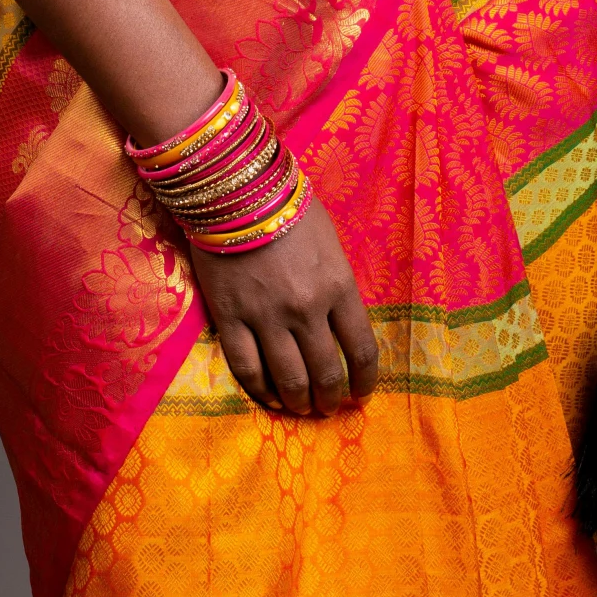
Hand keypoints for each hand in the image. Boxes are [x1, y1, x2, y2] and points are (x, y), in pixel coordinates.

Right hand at [188, 195, 379, 416]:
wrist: (234, 188)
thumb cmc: (289, 205)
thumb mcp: (330, 241)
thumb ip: (336, 282)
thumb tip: (339, 318)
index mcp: (338, 286)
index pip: (362, 350)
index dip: (365, 380)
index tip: (362, 393)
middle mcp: (306, 309)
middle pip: (326, 372)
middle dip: (331, 398)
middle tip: (329, 406)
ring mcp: (266, 317)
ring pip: (289, 380)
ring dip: (299, 402)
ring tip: (301, 408)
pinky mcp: (230, 319)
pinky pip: (247, 368)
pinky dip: (261, 390)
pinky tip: (269, 397)